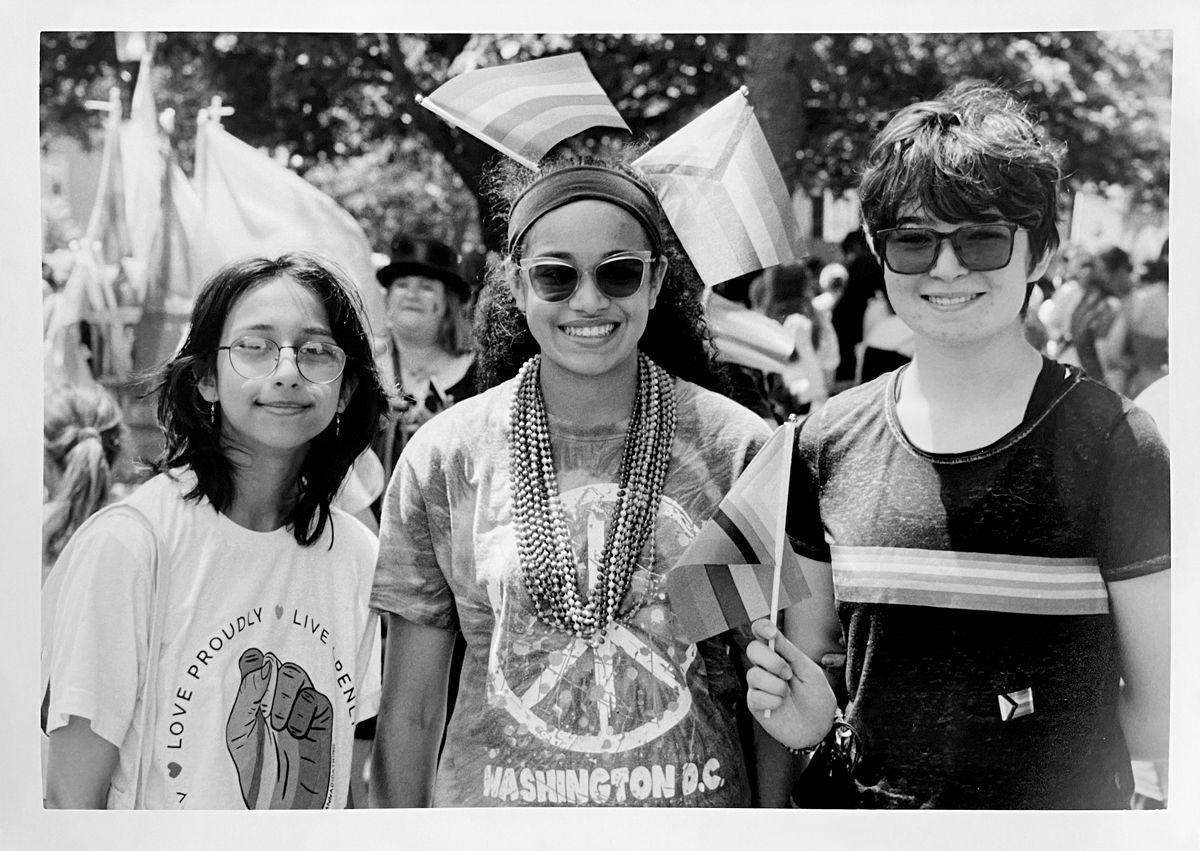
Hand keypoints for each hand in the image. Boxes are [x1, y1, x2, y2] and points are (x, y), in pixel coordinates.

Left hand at [225, 648, 334, 808]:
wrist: (280, 799)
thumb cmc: (255, 769)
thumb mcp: (239, 730)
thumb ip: (249, 694)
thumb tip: (262, 660)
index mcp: (254, 700)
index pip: (256, 664)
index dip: (253, 660)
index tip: (249, 660)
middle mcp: (277, 700)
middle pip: (281, 666)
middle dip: (273, 684)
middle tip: (265, 710)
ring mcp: (300, 707)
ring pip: (298, 676)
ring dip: (286, 698)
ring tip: (278, 727)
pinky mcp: (321, 718)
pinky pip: (315, 698)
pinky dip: (302, 714)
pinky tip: (295, 733)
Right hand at [746, 619, 836, 750]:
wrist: (819, 728)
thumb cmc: (816, 698)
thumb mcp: (810, 672)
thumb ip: (791, 653)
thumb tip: (774, 633)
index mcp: (779, 655)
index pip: (762, 634)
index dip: (762, 628)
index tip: (771, 632)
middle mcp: (765, 667)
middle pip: (753, 650)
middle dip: (771, 661)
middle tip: (788, 673)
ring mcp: (759, 685)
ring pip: (753, 674)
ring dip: (776, 685)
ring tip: (787, 694)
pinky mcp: (755, 703)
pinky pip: (755, 696)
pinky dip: (772, 701)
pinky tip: (780, 705)